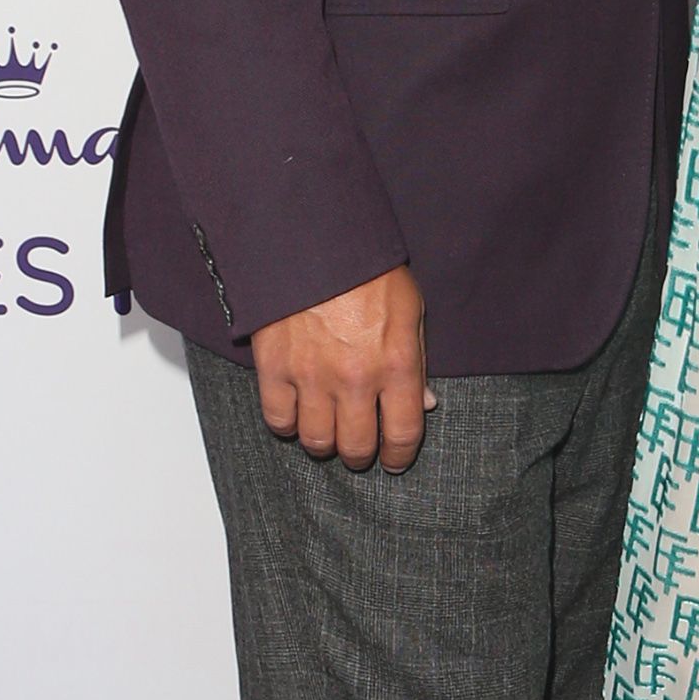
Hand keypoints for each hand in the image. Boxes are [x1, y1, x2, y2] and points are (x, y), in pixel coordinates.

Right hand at [250, 265, 433, 469]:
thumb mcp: (410, 310)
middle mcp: (356, 379)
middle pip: (357, 446)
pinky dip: (288, 424)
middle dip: (361, 455)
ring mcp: (312, 376)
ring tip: (328, 433)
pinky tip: (297, 413)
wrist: (314, 239)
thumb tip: (423, 403)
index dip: (400, 456)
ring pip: (317, 441)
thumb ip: (417, 362)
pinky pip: (279, 419)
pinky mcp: (275, 368)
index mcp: (396, 364)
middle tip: (360, 450)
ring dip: (325, 444)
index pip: (403, 433)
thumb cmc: (366, 270)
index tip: (395, 461)